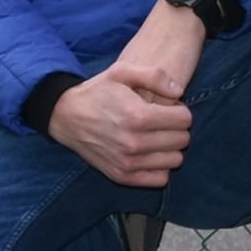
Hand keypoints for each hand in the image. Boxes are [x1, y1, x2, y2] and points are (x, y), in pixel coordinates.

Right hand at [47, 3, 202, 188]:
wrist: (66, 116)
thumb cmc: (98, 92)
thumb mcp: (122, 71)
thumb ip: (155, 75)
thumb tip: (179, 91)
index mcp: (138, 116)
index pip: (184, 119)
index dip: (180, 110)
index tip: (168, 107)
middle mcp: (134, 142)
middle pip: (182, 140)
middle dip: (177, 128)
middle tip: (162, 121)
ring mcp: (128, 163)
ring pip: (175, 160)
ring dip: (170, 148)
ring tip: (156, 136)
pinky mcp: (122, 176)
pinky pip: (160, 178)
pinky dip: (160, 166)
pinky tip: (149, 153)